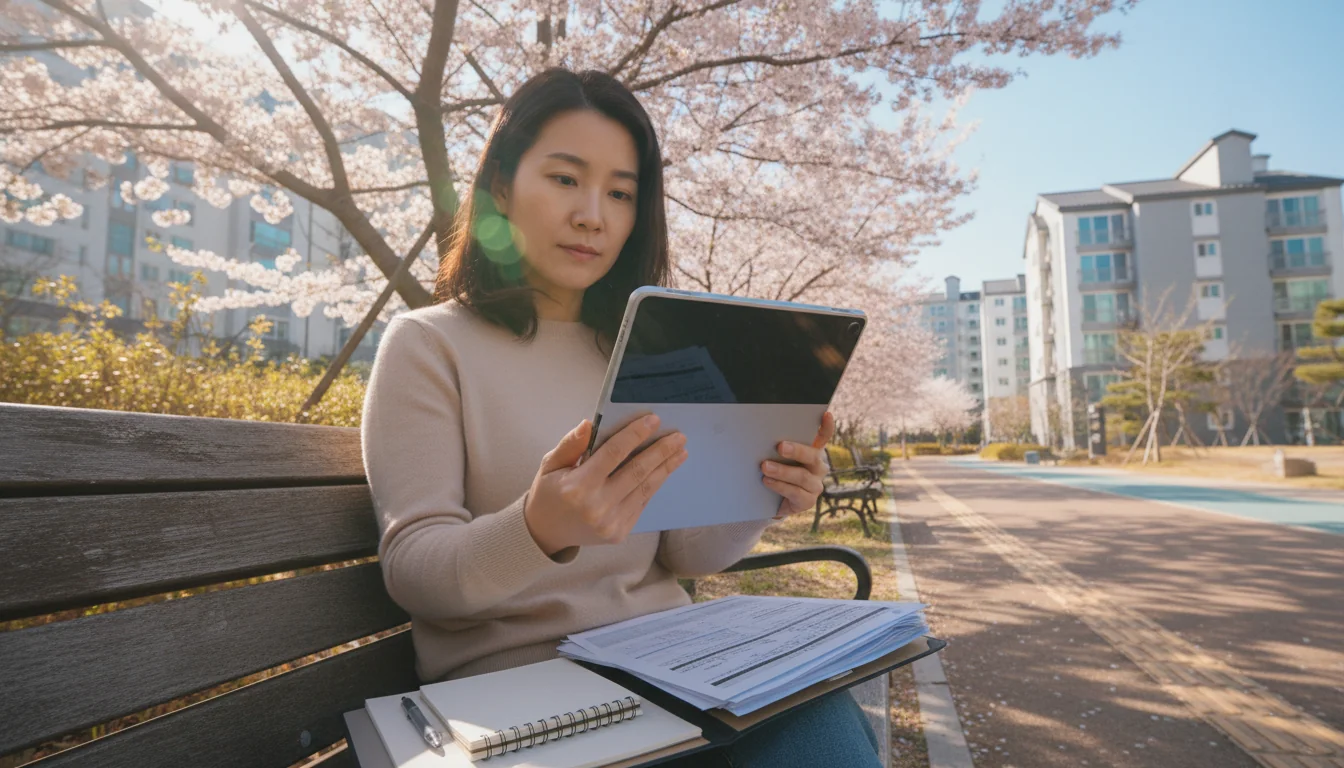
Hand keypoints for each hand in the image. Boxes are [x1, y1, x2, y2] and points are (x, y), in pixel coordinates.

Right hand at [524, 415, 687, 555]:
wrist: (546, 533)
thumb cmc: (549, 493)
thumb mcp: (550, 464)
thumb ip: (571, 444)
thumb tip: (589, 423)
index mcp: (577, 487)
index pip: (614, 453)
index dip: (635, 434)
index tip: (654, 420)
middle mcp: (597, 506)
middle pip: (637, 471)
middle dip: (661, 451)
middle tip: (679, 436)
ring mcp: (610, 523)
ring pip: (645, 489)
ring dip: (665, 468)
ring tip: (681, 452)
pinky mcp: (619, 532)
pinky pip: (641, 503)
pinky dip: (654, 485)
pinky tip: (664, 470)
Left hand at [761, 411, 835, 519]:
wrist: (771, 502)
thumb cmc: (775, 473)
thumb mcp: (777, 458)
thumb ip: (776, 448)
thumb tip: (760, 435)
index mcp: (812, 452)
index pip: (824, 437)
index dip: (827, 427)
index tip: (826, 414)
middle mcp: (818, 467)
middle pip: (812, 456)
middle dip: (796, 450)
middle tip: (780, 446)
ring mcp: (815, 485)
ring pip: (802, 476)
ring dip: (782, 471)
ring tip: (765, 466)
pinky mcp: (808, 501)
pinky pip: (795, 493)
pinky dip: (779, 486)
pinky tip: (767, 481)